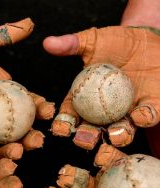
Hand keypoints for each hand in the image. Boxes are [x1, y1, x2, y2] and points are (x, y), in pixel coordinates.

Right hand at [44, 26, 159, 149]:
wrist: (147, 39)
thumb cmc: (116, 43)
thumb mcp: (93, 42)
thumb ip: (71, 45)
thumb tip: (47, 42)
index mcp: (85, 100)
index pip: (70, 115)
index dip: (63, 124)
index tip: (60, 128)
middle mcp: (104, 112)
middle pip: (92, 131)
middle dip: (86, 139)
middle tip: (82, 139)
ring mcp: (126, 113)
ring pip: (119, 132)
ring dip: (116, 136)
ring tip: (114, 134)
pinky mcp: (151, 109)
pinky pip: (147, 117)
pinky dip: (143, 118)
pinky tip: (139, 115)